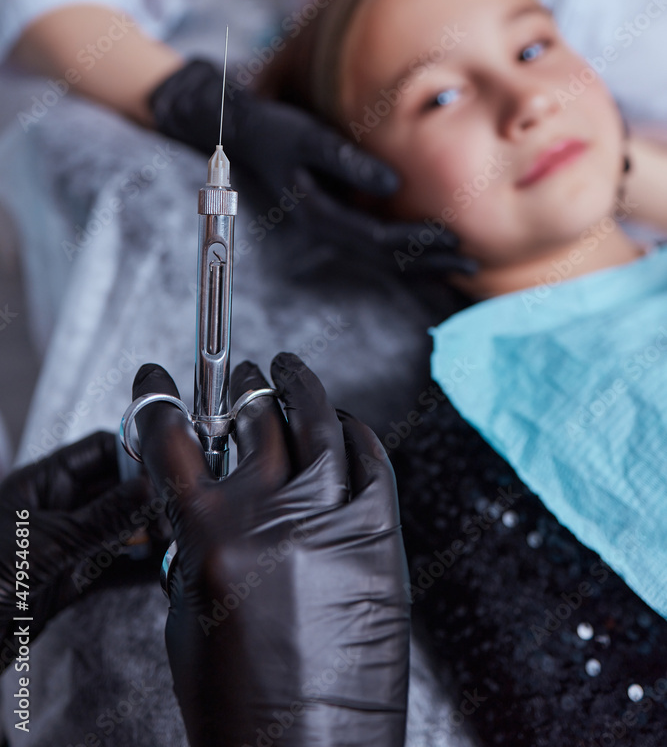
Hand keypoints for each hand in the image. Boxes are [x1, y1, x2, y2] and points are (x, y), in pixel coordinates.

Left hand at [0, 432, 151, 672]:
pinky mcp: (72, 573)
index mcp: (40, 482)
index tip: (166, 465)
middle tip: (177, 504)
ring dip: (146, 524)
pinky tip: (159, 557)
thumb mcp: (53, 543)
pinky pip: (114, 556)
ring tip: (173, 531)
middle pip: (113, 485)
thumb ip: (105, 516)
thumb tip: (149, 488)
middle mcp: (56, 505)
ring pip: (118, 521)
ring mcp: (66, 539)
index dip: (133, 453)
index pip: (98, 450)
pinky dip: (137, 556)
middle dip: (146, 491)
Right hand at [133, 355, 410, 746]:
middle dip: (240, 390)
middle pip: (252, 418)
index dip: (158, 401)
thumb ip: (193, 540)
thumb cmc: (243, 704)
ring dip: (298, 387)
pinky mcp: (380, 536)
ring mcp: (333, 520)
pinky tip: (344, 424)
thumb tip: (201, 496)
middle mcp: (271, 516)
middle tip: (241, 379)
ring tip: (289, 373)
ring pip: (316, 421)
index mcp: (211, 538)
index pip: (172, 440)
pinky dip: (354, 433)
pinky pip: (371, 459)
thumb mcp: (187, 614)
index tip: (158, 386)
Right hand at [149, 58, 473, 274]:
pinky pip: (374, 244)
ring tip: (460, 266)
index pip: (375, 237)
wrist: (247, 133)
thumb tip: (395, 185)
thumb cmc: (278, 130)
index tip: (452, 238)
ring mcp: (329, 227)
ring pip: (380, 258)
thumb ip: (349, 162)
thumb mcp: (310, 137)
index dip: (415, 241)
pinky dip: (404, 253)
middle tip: (471, 265)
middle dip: (427, 264)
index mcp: (317, 214)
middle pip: (383, 258)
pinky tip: (429, 254)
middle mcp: (324, 229)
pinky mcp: (336, 218)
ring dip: (420, 265)